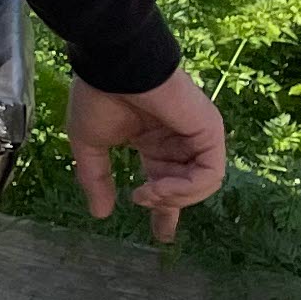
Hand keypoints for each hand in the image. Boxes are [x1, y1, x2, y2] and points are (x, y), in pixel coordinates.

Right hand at [68, 64, 226, 243]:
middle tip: (157, 222)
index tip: (161, 235)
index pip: (167, 182)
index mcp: (154, 143)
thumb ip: (96, 179)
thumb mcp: (90, 145)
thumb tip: (100, 214)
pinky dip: (186, 188)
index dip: (164, 210)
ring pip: (201, 185)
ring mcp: (197, 136)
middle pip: (188, 188)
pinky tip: (158, 186)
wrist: (115, 65)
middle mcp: (179, 142)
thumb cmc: (99, 97)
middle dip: (171, 208)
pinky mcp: (210, 131)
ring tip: (146, 194)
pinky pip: (209, 174)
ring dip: (174, 198)